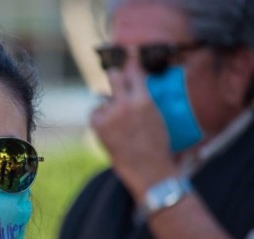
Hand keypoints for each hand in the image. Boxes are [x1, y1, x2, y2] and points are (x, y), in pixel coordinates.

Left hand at [91, 67, 177, 200]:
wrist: (149, 171)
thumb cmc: (158, 147)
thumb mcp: (158, 117)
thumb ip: (145, 100)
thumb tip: (137, 89)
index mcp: (144, 100)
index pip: (134, 71)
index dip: (130, 62)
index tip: (127, 53)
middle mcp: (126, 104)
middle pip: (114, 76)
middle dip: (115, 76)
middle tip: (116, 79)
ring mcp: (111, 115)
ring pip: (102, 99)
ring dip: (108, 106)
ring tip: (118, 122)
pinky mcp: (99, 127)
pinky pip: (94, 114)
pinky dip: (99, 118)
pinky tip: (109, 129)